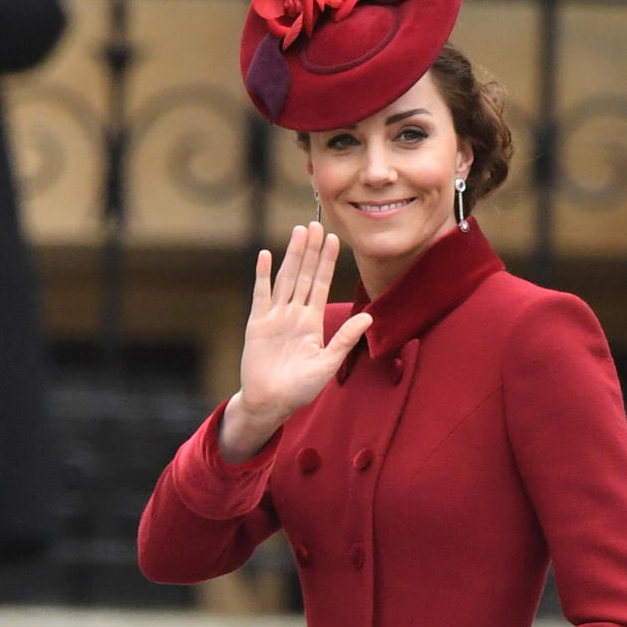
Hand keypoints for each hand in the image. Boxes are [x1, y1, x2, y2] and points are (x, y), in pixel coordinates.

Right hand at [218, 222, 371, 461]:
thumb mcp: (328, 364)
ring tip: (298, 231)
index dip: (327, 262)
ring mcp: (275, 316)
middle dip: (310, 250)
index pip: (321, 284)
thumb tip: (369, 319)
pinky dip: (264, 275)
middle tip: (315, 224)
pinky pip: (261, 294)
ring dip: (292, 255)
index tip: (334, 240)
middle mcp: (294, 314)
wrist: (270, 402)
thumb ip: (345, 339)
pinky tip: (267, 255)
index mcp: (312, 322)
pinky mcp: (257, 323)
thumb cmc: (300, 389)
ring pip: (285, 279)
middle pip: (303, 275)